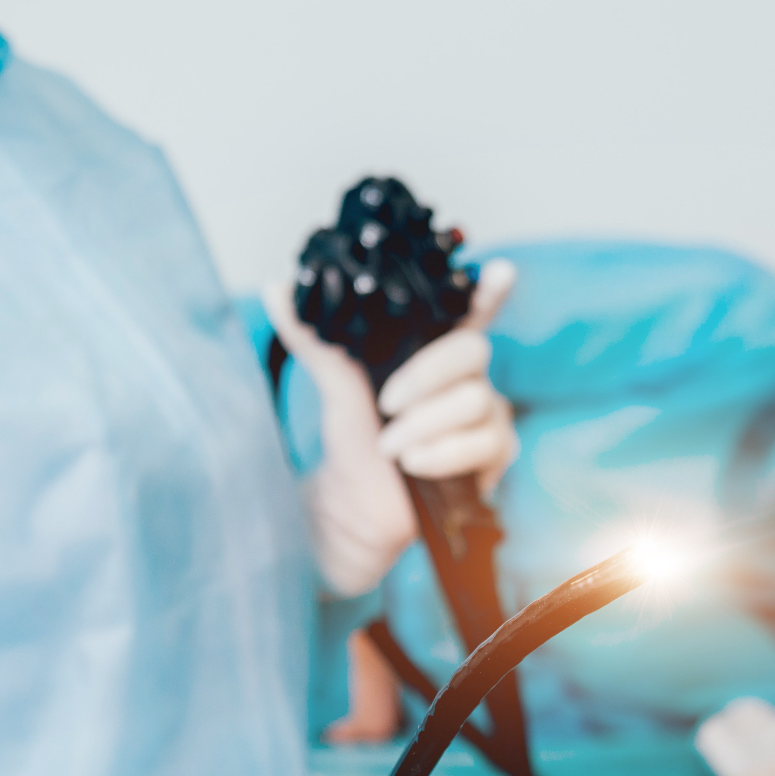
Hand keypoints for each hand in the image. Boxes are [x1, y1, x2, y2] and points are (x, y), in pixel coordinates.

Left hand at [265, 260, 519, 596]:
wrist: (355, 505)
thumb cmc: (353, 442)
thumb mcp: (334, 386)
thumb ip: (314, 337)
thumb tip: (276, 289)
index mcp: (433, 350)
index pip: (468, 310)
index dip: (488, 290)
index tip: (498, 270)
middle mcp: (466, 377)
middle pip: (473, 351)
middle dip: (424, 377)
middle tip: (386, 405)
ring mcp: (486, 415)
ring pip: (473, 401)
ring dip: (422, 426)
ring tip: (391, 447)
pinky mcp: (493, 454)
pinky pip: (481, 443)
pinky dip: (440, 454)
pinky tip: (414, 464)